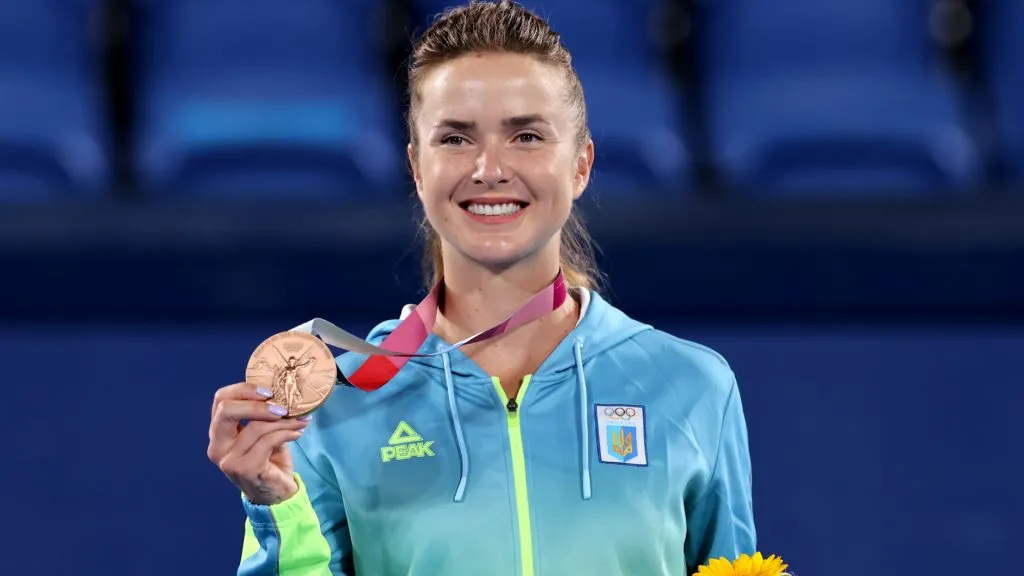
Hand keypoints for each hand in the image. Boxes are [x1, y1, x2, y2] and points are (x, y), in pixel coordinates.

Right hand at [207, 382, 310, 504]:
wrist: (277, 496)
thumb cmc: (269, 461)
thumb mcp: (262, 435)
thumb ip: (262, 416)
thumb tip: (282, 392)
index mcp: (218, 434)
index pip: (220, 401)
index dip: (243, 390)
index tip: (269, 391)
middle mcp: (217, 447)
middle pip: (226, 410)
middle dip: (257, 403)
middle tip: (282, 406)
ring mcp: (229, 460)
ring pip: (255, 426)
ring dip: (284, 421)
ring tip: (300, 420)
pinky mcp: (246, 469)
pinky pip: (268, 441)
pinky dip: (286, 433)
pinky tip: (298, 433)